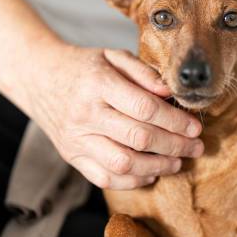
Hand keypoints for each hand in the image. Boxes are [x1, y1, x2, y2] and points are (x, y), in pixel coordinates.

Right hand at [23, 45, 202, 189]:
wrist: (39, 79)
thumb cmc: (84, 66)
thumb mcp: (112, 56)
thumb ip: (143, 72)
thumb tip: (170, 93)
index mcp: (97, 84)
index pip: (145, 109)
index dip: (175, 121)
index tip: (195, 127)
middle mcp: (85, 114)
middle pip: (139, 138)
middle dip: (175, 145)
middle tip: (196, 147)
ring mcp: (76, 139)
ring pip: (123, 163)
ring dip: (158, 167)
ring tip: (178, 162)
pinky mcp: (72, 157)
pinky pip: (106, 178)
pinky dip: (134, 180)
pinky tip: (152, 173)